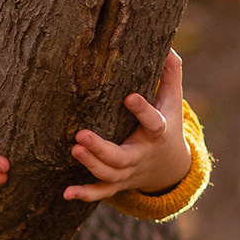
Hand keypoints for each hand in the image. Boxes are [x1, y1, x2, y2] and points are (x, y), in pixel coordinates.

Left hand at [67, 50, 192, 202]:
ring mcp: (129, 172)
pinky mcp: (118, 183)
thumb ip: (170, 73)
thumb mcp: (173, 99)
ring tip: (74, 148)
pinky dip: (85, 194)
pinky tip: (66, 193)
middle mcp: (142, 155)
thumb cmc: (167, 122)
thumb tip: (167, 45)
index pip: (153, 122)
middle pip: (123, 157)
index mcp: (158, 132)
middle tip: (81, 135)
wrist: (171, 167)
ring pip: (110, 174)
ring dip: (91, 165)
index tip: (129, 96)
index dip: (142, 110)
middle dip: (102, 148)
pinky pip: (102, 192)